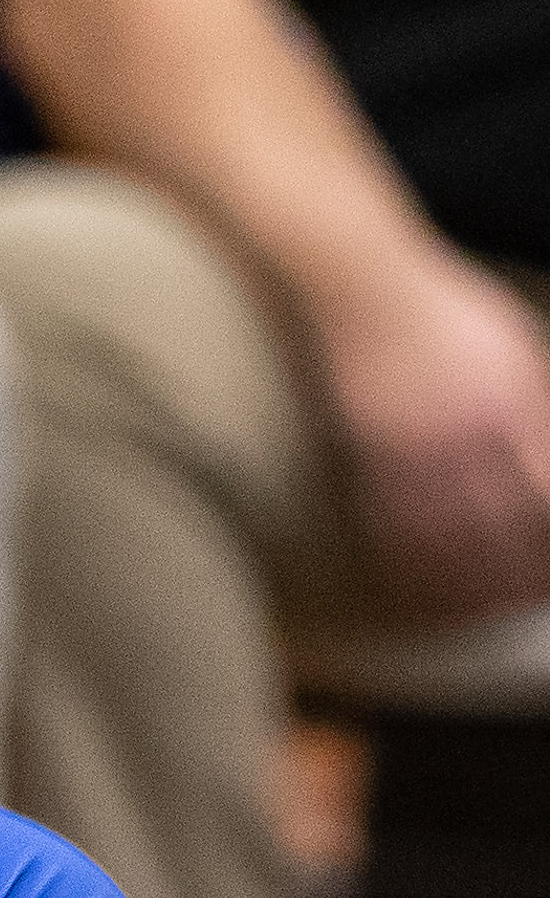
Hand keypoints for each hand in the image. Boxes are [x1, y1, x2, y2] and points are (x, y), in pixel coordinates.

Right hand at [317, 245, 549, 629]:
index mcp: (515, 395)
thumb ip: (537, 398)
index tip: (547, 574)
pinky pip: (393, 519)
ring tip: (471, 614)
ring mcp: (418, 439)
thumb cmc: (442, 309)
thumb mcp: (513, 342)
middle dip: (514, 572)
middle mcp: (471, 424)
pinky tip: (415, 583)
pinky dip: (408, 560)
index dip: (548, 539)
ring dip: (462, 580)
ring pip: (447, 531)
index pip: (546, 488)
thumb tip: (546, 456)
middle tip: (520, 606)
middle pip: (502, 521)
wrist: (364, 283)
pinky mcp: (370, 449)